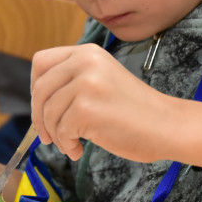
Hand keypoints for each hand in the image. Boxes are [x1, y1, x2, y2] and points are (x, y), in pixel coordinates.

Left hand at [30, 44, 175, 162]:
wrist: (166, 125)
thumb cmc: (135, 110)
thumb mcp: (102, 79)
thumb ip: (73, 80)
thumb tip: (38, 99)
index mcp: (87, 52)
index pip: (41, 62)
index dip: (35, 87)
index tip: (42, 107)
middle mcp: (84, 62)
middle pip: (40, 89)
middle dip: (39, 117)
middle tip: (46, 136)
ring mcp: (85, 84)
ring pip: (48, 113)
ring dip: (56, 135)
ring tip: (71, 144)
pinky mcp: (86, 109)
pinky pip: (61, 131)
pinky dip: (67, 145)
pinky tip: (79, 149)